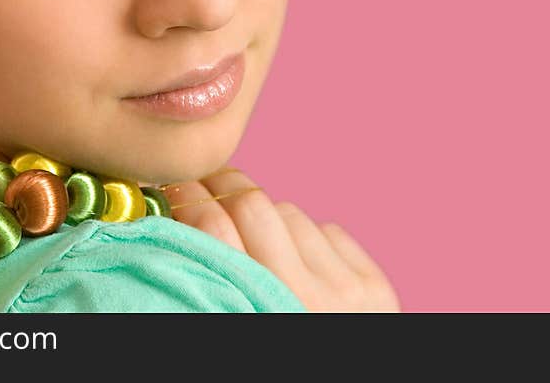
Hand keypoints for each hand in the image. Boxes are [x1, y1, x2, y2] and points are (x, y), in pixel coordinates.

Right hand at [163, 167, 401, 311]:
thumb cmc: (274, 369)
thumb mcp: (228, 326)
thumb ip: (206, 288)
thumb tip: (174, 227)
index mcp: (254, 312)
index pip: (213, 228)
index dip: (188, 199)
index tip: (173, 187)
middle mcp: (304, 297)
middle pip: (253, 204)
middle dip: (223, 187)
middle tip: (205, 184)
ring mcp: (347, 289)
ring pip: (290, 211)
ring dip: (268, 215)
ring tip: (255, 231)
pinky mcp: (375, 285)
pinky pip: (329, 230)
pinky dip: (309, 236)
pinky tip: (299, 256)